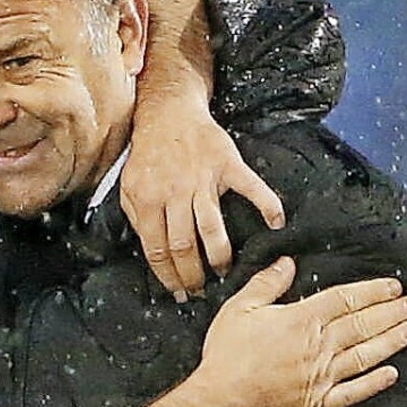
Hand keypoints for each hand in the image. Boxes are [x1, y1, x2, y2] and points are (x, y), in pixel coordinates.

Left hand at [121, 99, 283, 301]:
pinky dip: (267, 203)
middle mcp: (175, 192)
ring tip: (224, 272)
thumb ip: (137, 217)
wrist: (169, 113)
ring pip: (211, 226)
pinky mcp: (227, 164)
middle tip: (201, 289)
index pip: (158, 249)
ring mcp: (203, 179)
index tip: (178, 292)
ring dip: (219, 254)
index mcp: (148, 200)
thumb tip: (151, 250)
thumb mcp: (129, 186)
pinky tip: (276, 222)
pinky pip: (250, 186)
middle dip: (193, 274)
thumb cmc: (149, 154)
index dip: (168, 275)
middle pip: (184, 244)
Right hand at [195, 257, 406, 406]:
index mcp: (301, 320)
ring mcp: (323, 377)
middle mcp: (319, 346)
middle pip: (362, 325)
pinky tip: (392, 374)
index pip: (344, 300)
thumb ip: (266, 284)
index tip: (393, 287)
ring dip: (391, 342)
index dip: (372, 292)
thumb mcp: (239, 309)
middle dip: (391, 313)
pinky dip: (375, 383)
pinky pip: (354, 392)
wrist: (221, 401)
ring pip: (365, 355)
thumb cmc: (226, 355)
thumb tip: (287, 263)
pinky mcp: (320, 404)